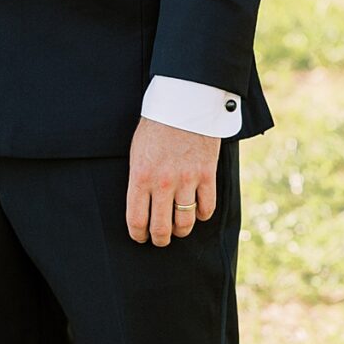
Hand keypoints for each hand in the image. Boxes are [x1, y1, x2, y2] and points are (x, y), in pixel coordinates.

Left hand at [126, 120, 219, 245]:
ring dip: (181, 231)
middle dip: (159, 240)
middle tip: (160, 240)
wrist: (183, 103)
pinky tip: (197, 210)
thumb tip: (141, 206)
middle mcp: (163, 183)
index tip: (140, 237)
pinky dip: (202, 214)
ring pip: (185, 222)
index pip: (136, 220)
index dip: (138, 235)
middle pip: (161, 228)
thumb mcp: (137, 152)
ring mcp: (186, 180)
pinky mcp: (207, 175)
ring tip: (178, 229)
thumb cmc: (156, 127)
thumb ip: (139, 180)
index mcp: (140, 177)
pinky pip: (207, 208)